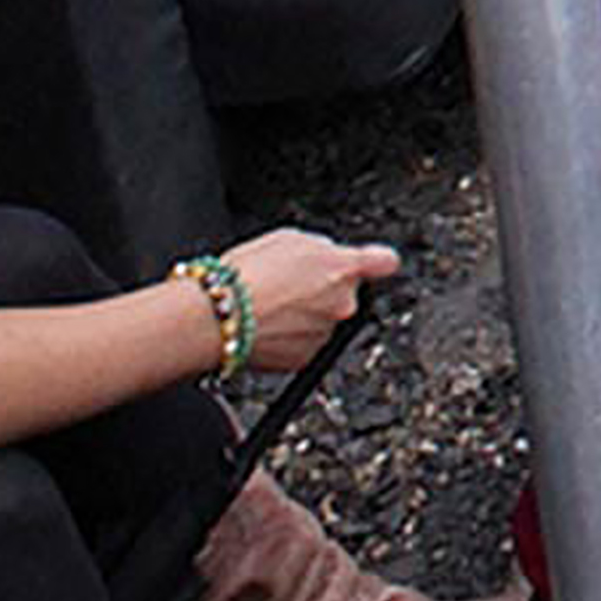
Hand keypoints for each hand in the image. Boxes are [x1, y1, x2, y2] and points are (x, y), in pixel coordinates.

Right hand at [222, 228, 402, 372]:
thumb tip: (328, 258)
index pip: (385, 262)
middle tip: (291, 288)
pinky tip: (266, 327)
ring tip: (270, 307)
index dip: (378, 263)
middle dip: (326, 292)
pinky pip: (306, 345)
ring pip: (324, 322)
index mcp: (345, 269)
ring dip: (306, 316)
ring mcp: (326, 335)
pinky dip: (291, 339)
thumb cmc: (245, 276)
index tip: (373, 264)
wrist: (215, 318)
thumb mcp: (289, 240)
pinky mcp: (306, 361)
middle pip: (347, 295)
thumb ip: (321, 250)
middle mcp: (343, 304)